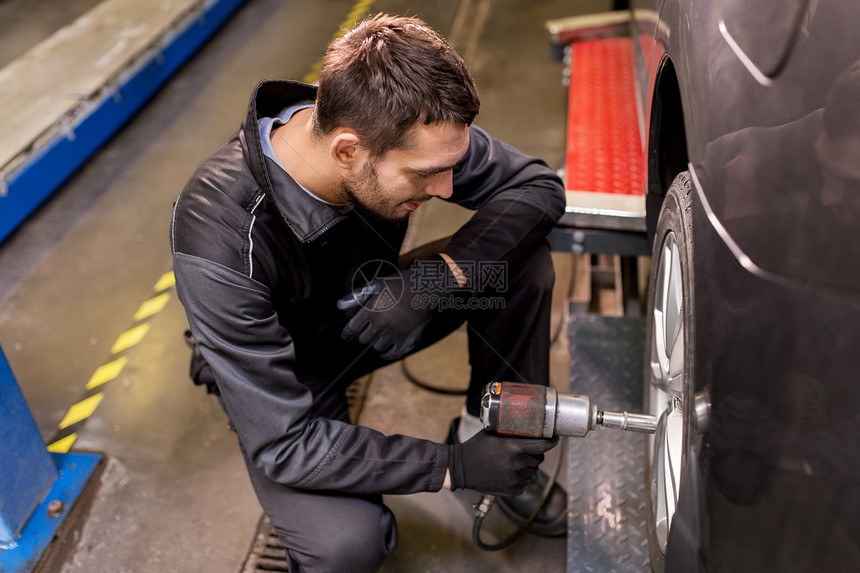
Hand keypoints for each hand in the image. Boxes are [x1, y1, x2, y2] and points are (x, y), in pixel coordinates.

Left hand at [338, 256, 460, 359]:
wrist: (427, 287)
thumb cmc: (401, 282)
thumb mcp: (377, 284)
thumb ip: (357, 296)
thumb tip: (339, 305)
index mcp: (371, 311)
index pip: (352, 328)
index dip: (346, 334)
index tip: (345, 336)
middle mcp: (381, 325)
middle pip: (364, 339)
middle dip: (362, 335)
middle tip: (364, 332)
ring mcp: (394, 333)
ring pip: (377, 347)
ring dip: (375, 343)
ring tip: (377, 337)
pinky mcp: (407, 339)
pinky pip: (393, 354)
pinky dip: (387, 354)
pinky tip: (384, 352)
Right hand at [447, 430, 557, 495]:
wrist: (461, 469)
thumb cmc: (475, 448)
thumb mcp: (491, 433)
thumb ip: (508, 430)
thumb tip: (523, 422)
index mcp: (513, 448)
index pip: (542, 446)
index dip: (551, 441)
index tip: (555, 438)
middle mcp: (517, 464)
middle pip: (538, 458)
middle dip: (535, 453)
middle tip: (526, 450)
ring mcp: (515, 479)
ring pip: (533, 471)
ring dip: (528, 465)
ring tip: (514, 461)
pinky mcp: (513, 490)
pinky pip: (525, 481)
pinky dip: (521, 477)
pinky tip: (509, 471)